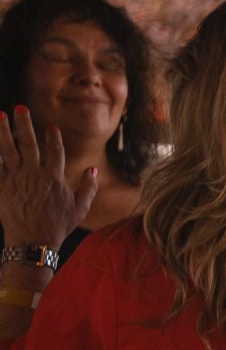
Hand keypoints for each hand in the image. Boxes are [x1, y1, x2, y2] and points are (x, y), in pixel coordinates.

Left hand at [0, 104, 95, 247]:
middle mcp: (34, 174)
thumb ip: (88, 187)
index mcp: (54, 177)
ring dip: (3, 131)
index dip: (53, 138)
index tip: (51, 127)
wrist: (33, 241)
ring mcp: (16, 179)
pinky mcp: (2, 186)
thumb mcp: (80, 208)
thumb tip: (93, 169)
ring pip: (8, 149)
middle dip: (23, 124)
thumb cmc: (58, 226)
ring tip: (0, 116)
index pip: (55, 151)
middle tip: (19, 108)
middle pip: (28, 143)